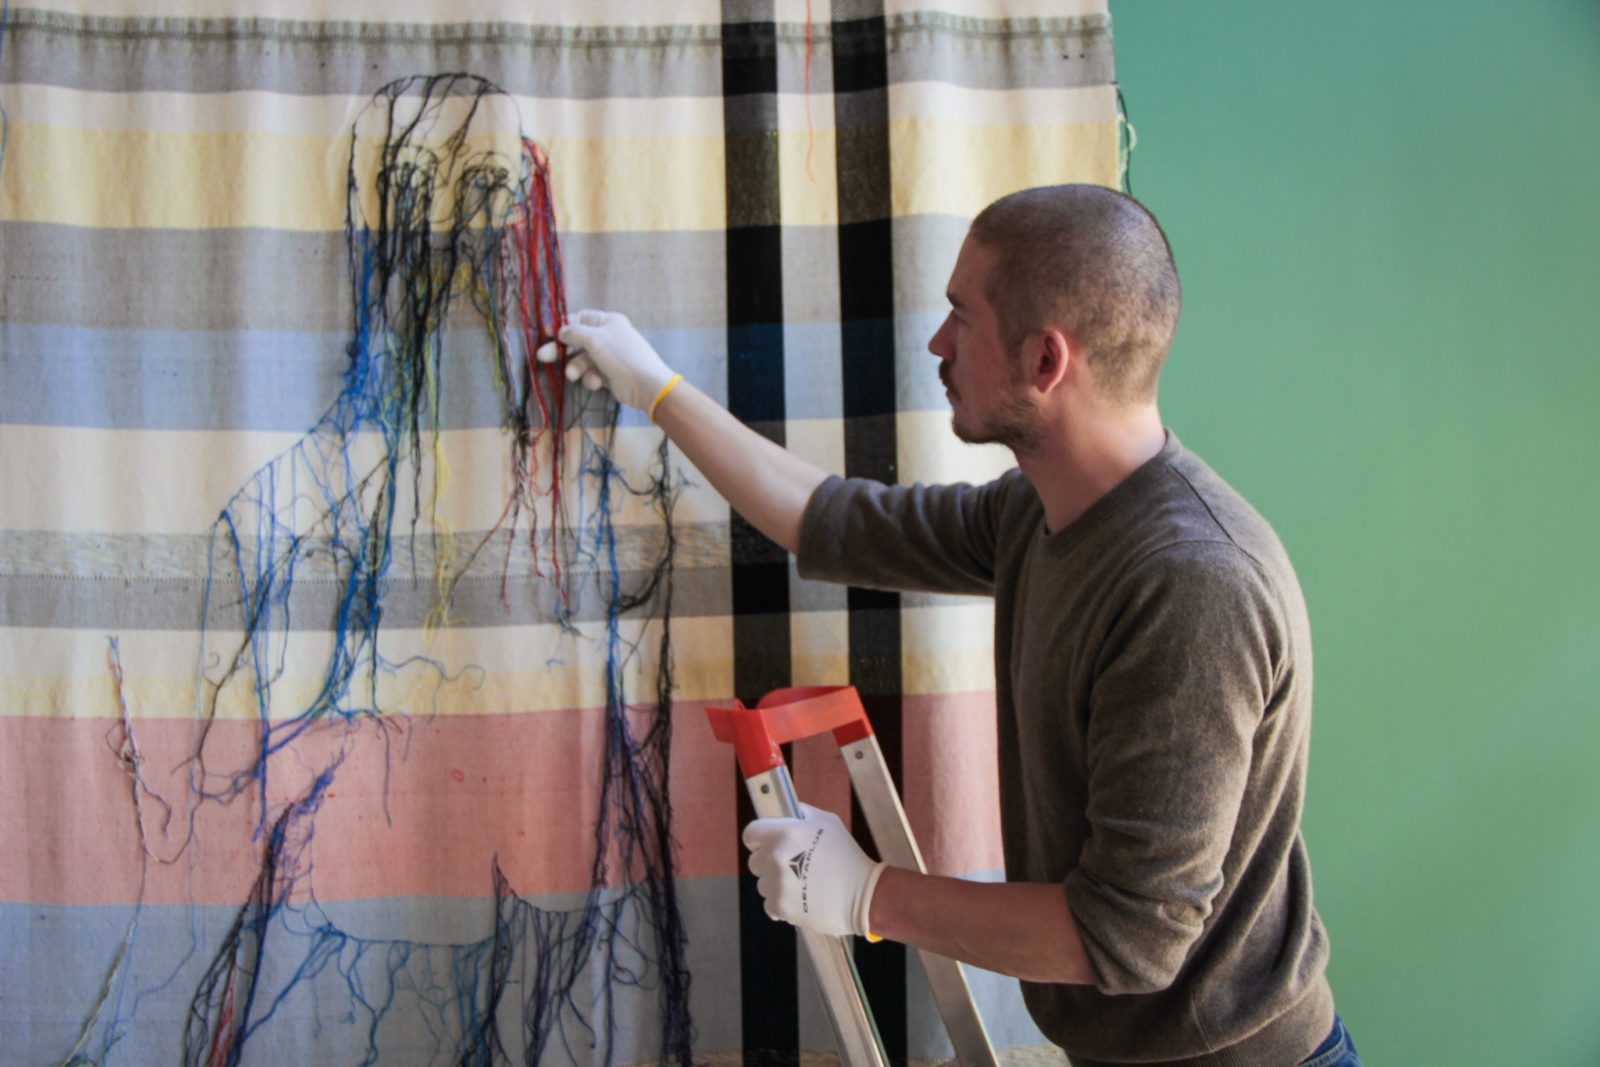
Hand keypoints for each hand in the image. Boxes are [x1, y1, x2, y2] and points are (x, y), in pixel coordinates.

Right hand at [536, 309, 676, 412]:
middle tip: (542, 356)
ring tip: (574, 376)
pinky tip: (597, 383)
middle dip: (561, 350)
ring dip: (577, 368)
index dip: (564, 325)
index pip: (581, 318)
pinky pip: (592, 374)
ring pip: (583, 360)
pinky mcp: (609, 375)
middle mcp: (608, 337)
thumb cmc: (621, 356)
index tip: (547, 332)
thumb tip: (561, 330)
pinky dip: (592, 379)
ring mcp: (609, 357)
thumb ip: (574, 332)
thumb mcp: (595, 339)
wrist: (646, 385)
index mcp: (608, 322)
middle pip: (578, 341)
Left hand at [743, 803, 886, 938]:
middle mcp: (775, 857)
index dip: (757, 838)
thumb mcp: (828, 822)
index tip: (763, 843)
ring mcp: (776, 883)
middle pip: (755, 861)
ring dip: (777, 884)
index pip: (751, 833)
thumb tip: (789, 810)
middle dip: (769, 863)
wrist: (861, 894)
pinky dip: (781, 904)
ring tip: (801, 885)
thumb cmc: (846, 855)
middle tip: (791, 866)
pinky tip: (799, 899)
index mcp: (784, 833)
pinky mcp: (779, 906)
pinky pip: (769, 904)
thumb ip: (803, 813)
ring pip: (763, 884)